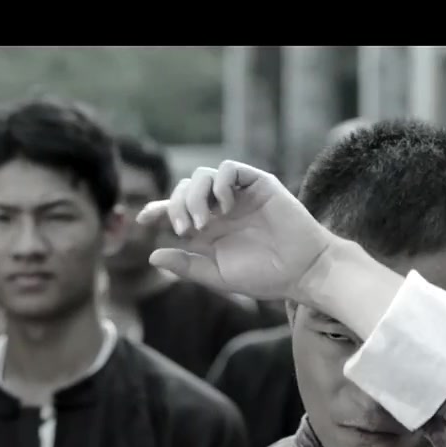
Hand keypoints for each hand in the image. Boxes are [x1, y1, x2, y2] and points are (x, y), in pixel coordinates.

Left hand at [137, 160, 336, 300]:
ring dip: (195, 197)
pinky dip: (220, 184)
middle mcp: (220, 208)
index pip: (174, 209)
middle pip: (184, 189)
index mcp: (208, 229)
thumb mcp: (218, 275)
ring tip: (203, 223)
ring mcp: (238, 194)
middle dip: (176, 206)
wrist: (302, 271)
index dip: (157, 209)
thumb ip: (186, 265)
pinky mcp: (258, 184)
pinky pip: (229, 169)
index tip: (143, 219)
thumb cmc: (264, 277)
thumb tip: (151, 255)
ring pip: (202, 176)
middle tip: (186, 229)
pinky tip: (225, 208)